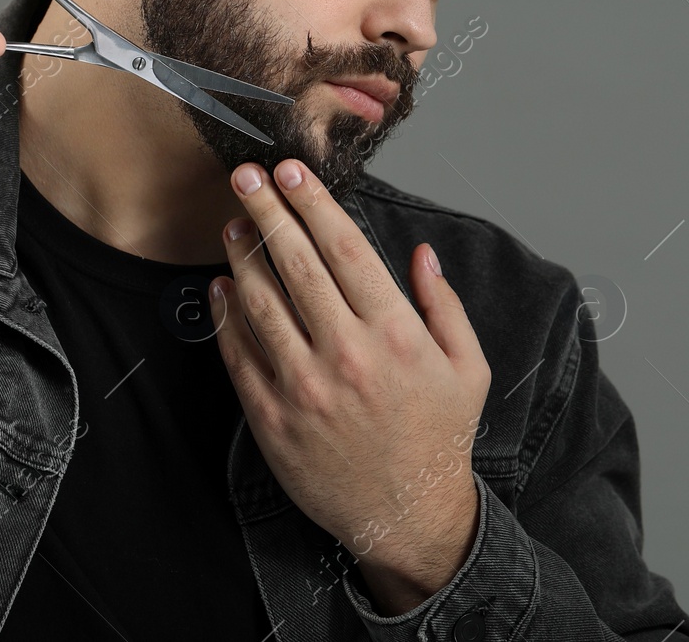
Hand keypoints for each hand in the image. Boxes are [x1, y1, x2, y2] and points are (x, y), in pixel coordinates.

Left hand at [210, 158, 490, 613]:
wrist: (407, 515)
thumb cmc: (438, 437)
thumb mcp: (467, 367)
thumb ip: (443, 304)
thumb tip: (422, 253)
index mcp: (395, 334)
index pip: (345, 250)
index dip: (314, 205)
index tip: (293, 173)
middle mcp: (346, 354)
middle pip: (295, 264)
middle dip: (267, 212)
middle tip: (246, 176)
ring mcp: (304, 387)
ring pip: (260, 303)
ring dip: (241, 256)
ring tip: (231, 224)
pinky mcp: (272, 419)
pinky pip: (240, 355)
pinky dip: (226, 316)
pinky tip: (221, 287)